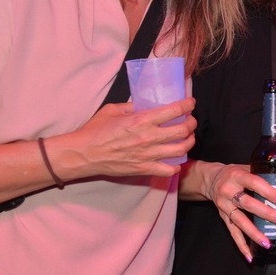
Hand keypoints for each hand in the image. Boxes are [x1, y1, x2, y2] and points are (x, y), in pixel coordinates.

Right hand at [59, 98, 196, 178]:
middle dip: (192, 124)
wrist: (83, 154)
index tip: (190, 103)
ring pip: (181, 149)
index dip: (187, 105)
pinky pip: (169, 170)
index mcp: (142, 120)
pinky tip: (175, 160)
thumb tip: (144, 105)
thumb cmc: (95, 131)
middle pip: (183, 130)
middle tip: (190, 121)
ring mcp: (148, 155)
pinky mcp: (144, 169)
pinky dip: (176, 166)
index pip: (174, 111)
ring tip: (187, 138)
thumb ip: (131, 106)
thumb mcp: (112, 110)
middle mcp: (149, 137)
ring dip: (189, 142)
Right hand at [206, 163, 275, 260]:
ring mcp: (224, 206)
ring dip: (254, 233)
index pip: (255, 183)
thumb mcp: (246, 168)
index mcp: (237, 176)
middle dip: (266, 214)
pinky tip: (249, 255)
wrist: (210, 179)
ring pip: (240, 221)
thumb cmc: (234, 174)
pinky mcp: (223, 217)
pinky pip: (232, 232)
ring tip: (267, 243)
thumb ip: (264, 177)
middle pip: (248, 204)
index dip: (269, 192)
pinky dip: (241, 245)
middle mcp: (228, 191)